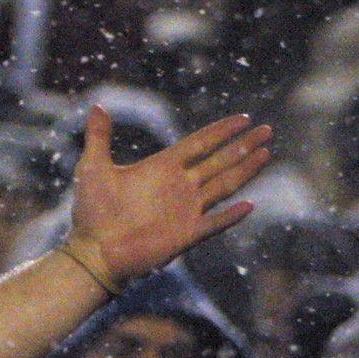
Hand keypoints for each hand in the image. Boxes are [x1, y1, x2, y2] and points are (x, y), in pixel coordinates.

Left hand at [66, 107, 270, 286]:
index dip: (222, 131)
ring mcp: (186, 210)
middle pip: (220, 160)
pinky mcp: (187, 234)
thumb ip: (99, 137)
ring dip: (245, 170)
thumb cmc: (91, 212)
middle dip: (243, 145)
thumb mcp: (93, 168)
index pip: (200, 143)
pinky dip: (231, 215)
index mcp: (163, 168)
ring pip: (224, 185)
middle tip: (267, 129)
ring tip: (267, 153)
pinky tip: (249, 204)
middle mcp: (180, 186)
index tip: (244, 118)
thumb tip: (97, 106)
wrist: (92, 251)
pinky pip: (215, 223)